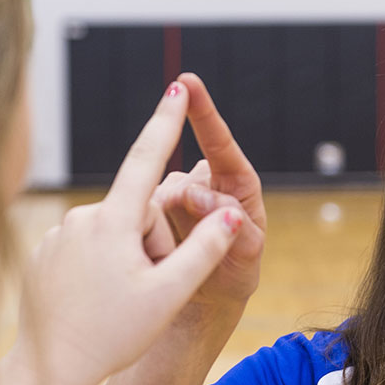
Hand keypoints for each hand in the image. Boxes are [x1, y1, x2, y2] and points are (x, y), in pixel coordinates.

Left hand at [17, 81, 243, 384]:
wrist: (48, 369)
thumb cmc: (112, 335)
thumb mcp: (169, 293)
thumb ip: (206, 249)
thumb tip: (235, 212)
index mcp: (113, 221)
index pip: (146, 159)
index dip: (166, 121)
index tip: (178, 86)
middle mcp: (81, 217)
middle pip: (138, 214)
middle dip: (154, 244)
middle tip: (150, 290)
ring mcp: (58, 234)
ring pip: (112, 234)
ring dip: (128, 259)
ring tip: (119, 304)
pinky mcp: (44, 253)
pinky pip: (86, 248)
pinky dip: (100, 268)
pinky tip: (93, 303)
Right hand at [143, 73, 265, 333]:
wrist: (204, 300)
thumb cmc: (234, 275)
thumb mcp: (246, 257)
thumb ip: (231, 225)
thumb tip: (195, 193)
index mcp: (235, 183)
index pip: (220, 143)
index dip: (203, 112)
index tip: (187, 84)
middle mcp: (202, 183)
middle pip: (179, 179)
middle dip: (180, 207)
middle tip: (192, 238)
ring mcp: (173, 197)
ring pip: (155, 199)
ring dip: (163, 228)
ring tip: (180, 257)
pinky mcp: (149, 213)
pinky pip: (139, 214)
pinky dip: (146, 234)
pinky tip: (159, 253)